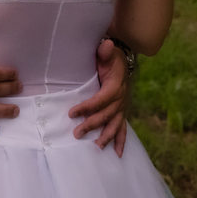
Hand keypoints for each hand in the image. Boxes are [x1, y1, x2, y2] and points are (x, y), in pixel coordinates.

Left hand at [69, 38, 129, 155]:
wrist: (124, 62)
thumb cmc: (111, 58)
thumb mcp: (108, 52)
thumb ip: (105, 51)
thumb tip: (107, 44)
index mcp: (115, 86)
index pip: (101, 99)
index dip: (87, 107)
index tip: (72, 113)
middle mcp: (121, 99)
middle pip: (106, 115)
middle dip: (92, 125)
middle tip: (76, 133)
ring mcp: (123, 107)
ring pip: (115, 124)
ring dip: (106, 136)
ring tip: (97, 146)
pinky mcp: (123, 111)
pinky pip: (123, 128)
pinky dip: (121, 141)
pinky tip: (118, 153)